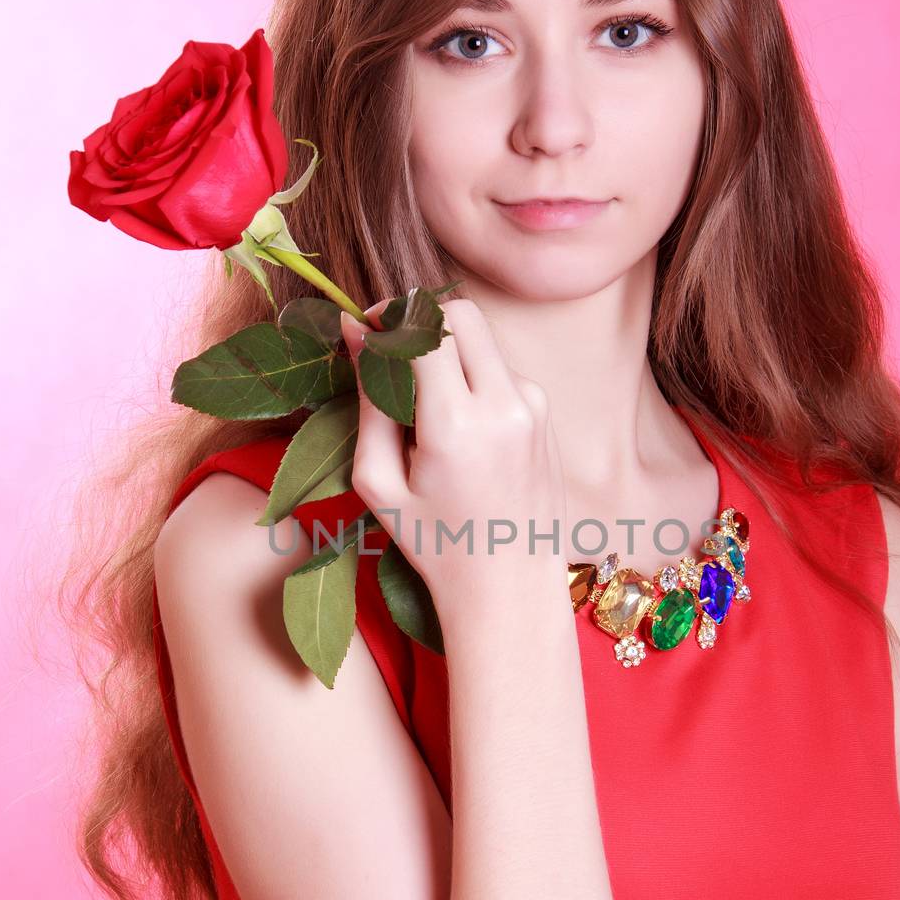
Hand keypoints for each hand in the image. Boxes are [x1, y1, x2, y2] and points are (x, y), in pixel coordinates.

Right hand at [339, 295, 566, 609]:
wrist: (510, 586)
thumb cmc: (435, 544)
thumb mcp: (379, 482)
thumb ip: (367, 400)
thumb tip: (355, 332)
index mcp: (456, 424)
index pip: (423, 328)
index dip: (388, 317)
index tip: (365, 330)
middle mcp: (504, 405)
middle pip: (460, 313)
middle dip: (420, 319)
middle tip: (391, 349)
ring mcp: (532, 405)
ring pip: (481, 339)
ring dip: (447, 352)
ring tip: (423, 406)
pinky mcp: (544, 412)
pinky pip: (500, 368)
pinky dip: (471, 378)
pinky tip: (458, 428)